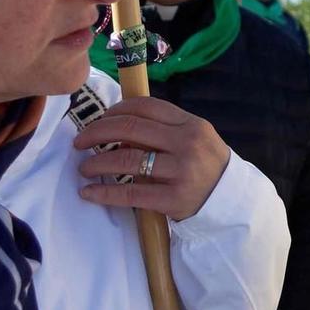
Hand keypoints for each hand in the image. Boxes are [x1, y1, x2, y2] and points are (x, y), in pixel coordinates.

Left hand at [73, 95, 232, 220]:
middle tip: (79, 142)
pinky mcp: (174, 199)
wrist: (230, 203)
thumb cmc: (205, 167)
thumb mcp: (194, 139)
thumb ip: (164, 129)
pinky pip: (130, 193)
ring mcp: (181, 171)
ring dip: (97, 163)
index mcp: (191, 124)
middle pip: (130, 128)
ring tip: (84, 168)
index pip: (145, 106)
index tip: (99, 120)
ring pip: (126, 160)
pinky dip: (104, 193)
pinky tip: (88, 193)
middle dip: (97, 132)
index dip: (115, 110)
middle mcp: (187, 144)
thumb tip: (116, 125)